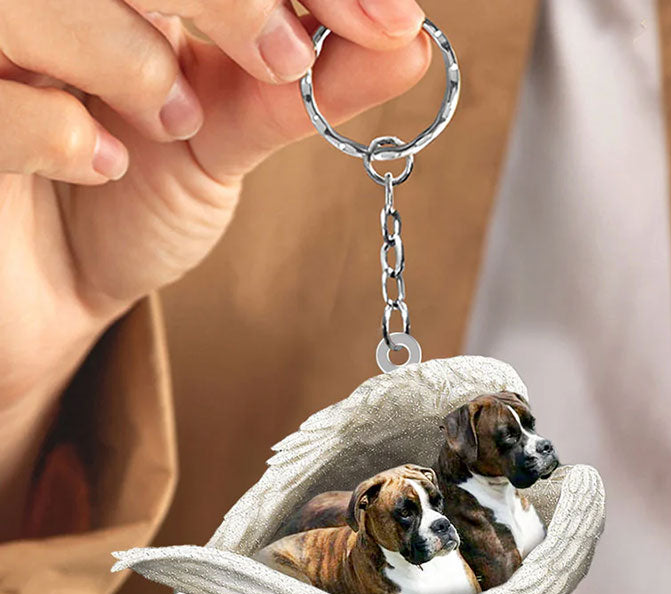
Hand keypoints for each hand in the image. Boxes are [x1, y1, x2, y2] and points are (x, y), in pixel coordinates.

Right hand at [0, 0, 430, 536]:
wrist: (63, 286)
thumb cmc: (139, 201)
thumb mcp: (230, 139)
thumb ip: (301, 90)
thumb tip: (410, 40)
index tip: (385, 17)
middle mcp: (60, 3)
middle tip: (283, 60)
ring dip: (131, 54)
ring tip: (176, 122)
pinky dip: (57, 125)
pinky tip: (98, 163)